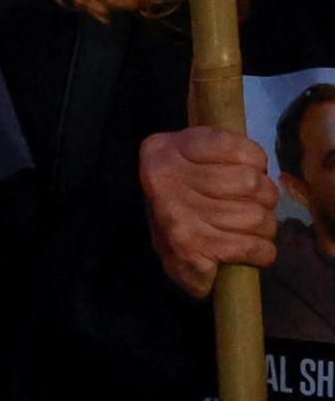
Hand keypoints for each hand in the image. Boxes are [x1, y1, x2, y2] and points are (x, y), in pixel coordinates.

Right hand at [140, 126, 280, 298]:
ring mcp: (178, 219)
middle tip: (252, 204)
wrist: (135, 241)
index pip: (236, 147)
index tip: (248, 172)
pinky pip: (253, 248)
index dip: (255, 161)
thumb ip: (221, 153)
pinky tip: (251, 250)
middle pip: (252, 183)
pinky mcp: (191, 252)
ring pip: (258, 218)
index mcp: (166, 151)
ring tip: (250, 229)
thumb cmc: (178, 195)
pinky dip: (262, 252)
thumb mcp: (186, 158)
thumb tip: (261, 167)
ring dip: (264, 227)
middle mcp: (167, 181)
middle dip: (263, 198)